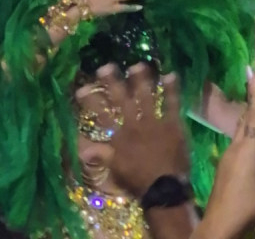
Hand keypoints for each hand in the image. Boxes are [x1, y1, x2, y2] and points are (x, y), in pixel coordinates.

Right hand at [77, 63, 189, 198]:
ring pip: (146, 96)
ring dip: (142, 80)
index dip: (91, 101)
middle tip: (106, 66)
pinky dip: (172, 89)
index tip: (81, 88)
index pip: (102, 116)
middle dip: (113, 82)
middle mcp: (135, 125)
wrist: (164, 188)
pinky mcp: (173, 124)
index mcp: (120, 137)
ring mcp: (154, 122)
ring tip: (138, 65)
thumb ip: (102, 156)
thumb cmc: (138, 182)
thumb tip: (82, 150)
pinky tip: (171, 75)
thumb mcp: (116, 171)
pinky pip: (172, 103)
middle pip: (122, 100)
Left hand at [197, 73, 254, 238]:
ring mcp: (228, 156)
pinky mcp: (226, 166)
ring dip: (252, 122)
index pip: (253, 112)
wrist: (220, 225)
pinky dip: (248, 138)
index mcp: (248, 145)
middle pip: (246, 119)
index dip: (254, 91)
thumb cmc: (248, 203)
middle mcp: (236, 145)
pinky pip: (238, 144)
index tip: (251, 70)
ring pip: (241, 132)